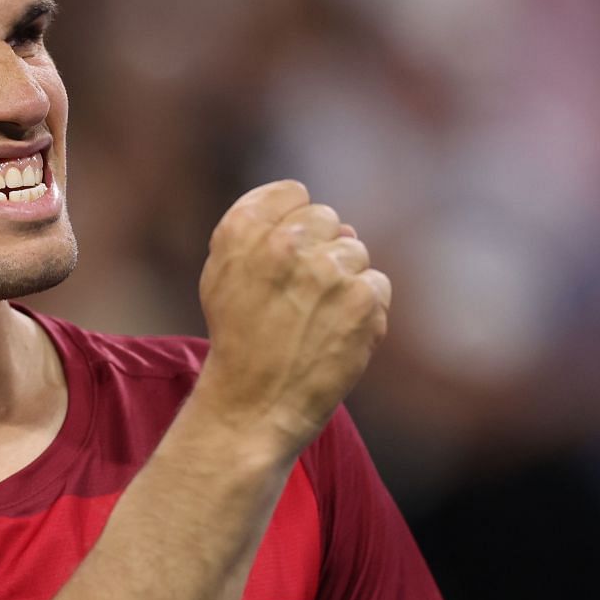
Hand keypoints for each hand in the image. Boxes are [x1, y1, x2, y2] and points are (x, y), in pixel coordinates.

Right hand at [192, 180, 390, 456]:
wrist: (253, 406)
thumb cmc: (238, 340)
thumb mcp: (221, 275)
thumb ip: (259, 231)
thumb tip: (334, 224)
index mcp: (244, 230)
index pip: (293, 194)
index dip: (292, 225)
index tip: (285, 258)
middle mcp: (286, 243)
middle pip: (328, 219)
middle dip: (320, 252)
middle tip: (299, 298)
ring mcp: (329, 270)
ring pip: (356, 252)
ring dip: (343, 282)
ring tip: (315, 321)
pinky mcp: (363, 299)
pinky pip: (377, 284)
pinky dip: (364, 310)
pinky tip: (336, 334)